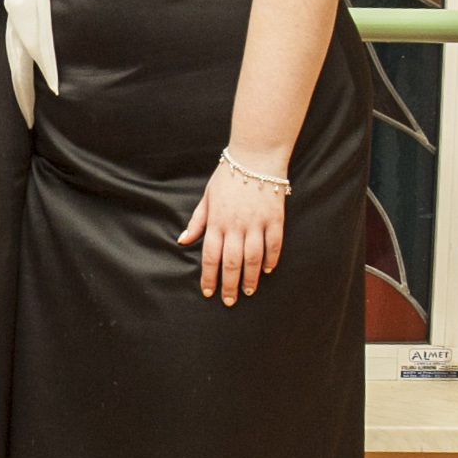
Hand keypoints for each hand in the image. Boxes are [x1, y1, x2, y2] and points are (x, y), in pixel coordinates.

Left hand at [178, 160, 286, 304]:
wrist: (255, 156)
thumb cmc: (228, 176)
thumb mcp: (206, 197)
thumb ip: (197, 222)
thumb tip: (183, 241)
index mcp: (216, 221)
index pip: (210, 255)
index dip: (209, 276)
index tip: (208, 292)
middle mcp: (236, 225)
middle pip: (232, 262)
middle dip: (229, 284)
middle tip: (229, 301)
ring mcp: (256, 222)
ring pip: (253, 258)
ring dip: (250, 278)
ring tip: (248, 291)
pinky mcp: (274, 218)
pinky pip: (274, 244)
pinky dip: (271, 259)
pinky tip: (266, 271)